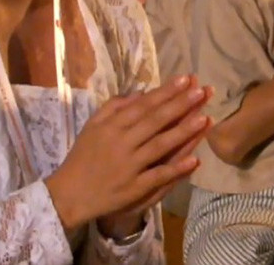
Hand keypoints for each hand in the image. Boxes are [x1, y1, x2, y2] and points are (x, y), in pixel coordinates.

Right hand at [44, 75, 212, 231]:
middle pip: (155, 121)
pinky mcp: (133, 188)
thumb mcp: (93, 126)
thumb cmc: (83, 156)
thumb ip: (114, 107)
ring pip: (160, 145)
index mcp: (112, 126)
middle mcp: (122, 143)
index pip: (144, 105)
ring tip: (205, 118)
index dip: (166, 92)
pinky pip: (158, 176)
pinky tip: (195, 160)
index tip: (186, 79)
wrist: (68, 194)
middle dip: (181, 105)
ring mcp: (129, 166)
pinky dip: (176, 169)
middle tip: (202, 91)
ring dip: (183, 132)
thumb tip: (141, 92)